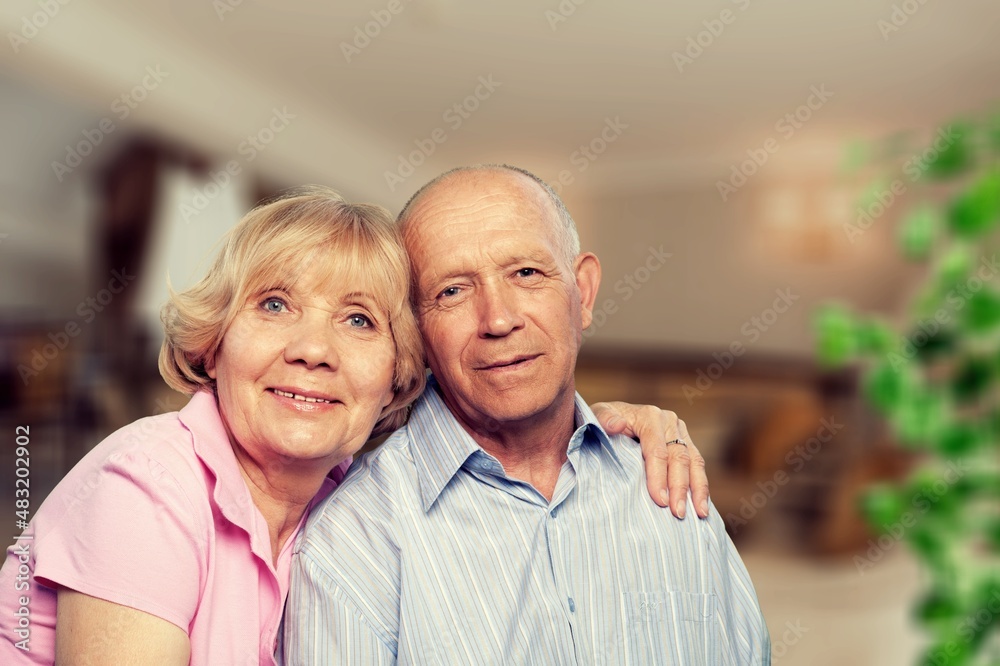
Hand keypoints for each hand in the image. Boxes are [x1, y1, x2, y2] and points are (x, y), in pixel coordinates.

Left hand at [591, 402, 708, 518]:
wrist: (613, 417)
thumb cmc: (603, 421)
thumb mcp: (597, 417)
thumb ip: (604, 419)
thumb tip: (616, 425)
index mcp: (649, 416)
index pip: (657, 450)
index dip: (659, 476)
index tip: (660, 500)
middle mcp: (669, 421)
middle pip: (679, 458)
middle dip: (680, 487)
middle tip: (678, 513)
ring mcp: (680, 432)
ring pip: (695, 462)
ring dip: (697, 489)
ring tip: (699, 513)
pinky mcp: (686, 443)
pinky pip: (697, 465)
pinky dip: (701, 486)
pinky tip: (702, 505)